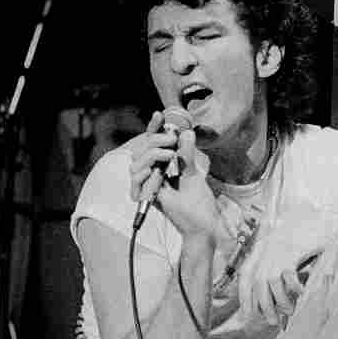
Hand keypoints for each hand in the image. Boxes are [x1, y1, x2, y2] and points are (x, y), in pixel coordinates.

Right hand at [128, 110, 219, 239]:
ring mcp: (146, 187)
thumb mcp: (194, 172)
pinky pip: (136, 182)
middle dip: (155, 140)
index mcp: (161, 165)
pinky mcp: (145, 199)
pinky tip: (158, 171)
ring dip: (151, 155)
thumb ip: (187, 153)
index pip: (152, 142)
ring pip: (135, 164)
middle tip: (172, 141)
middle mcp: (150, 175)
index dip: (153, 128)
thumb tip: (186, 132)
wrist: (202, 223)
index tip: (159, 114)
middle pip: (140, 150)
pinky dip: (146, 175)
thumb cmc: (198, 201)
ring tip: (170, 156)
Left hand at [237, 210, 337, 327]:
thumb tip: (276, 297)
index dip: (244, 294)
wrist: (327, 219)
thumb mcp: (289, 249)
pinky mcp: (294, 249)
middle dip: (263, 305)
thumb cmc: (310, 237)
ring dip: (278, 300)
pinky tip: (301, 293)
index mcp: (264, 247)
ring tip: (289, 310)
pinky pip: (288, 274)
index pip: (246, 273)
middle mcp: (268, 247)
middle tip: (272, 321)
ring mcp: (280, 247)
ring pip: (269, 281)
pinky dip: (293, 287)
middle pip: (257, 281)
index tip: (248, 313)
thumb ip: (279, 267)